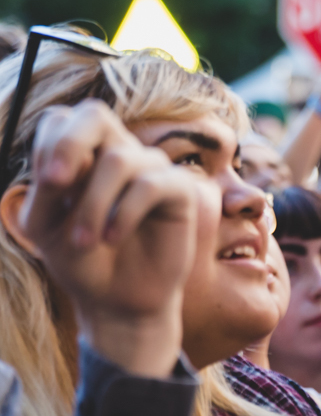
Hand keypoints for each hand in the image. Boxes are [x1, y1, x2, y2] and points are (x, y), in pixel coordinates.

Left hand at [19, 100, 208, 376]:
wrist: (116, 301)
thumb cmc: (80, 261)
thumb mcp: (45, 224)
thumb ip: (50, 188)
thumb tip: (75, 160)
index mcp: (79, 156)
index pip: (62, 121)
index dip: (52, 144)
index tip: (48, 184)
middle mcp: (114, 154)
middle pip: (94, 114)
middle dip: (71, 143)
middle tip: (56, 182)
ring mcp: (149, 169)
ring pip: (119, 159)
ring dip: (94, 204)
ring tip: (84, 241)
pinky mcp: (178, 190)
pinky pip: (150, 184)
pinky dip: (125, 213)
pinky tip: (113, 237)